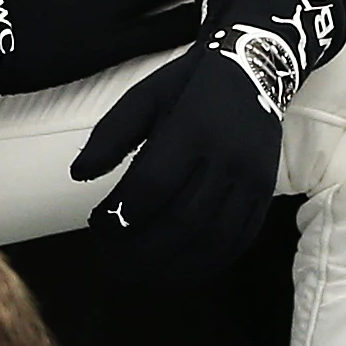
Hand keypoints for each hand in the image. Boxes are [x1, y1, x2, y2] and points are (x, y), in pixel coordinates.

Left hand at [70, 0, 345, 280]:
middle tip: (113, 264)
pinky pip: (240, 238)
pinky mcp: (267, 192)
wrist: (253, 69)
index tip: (98, 225)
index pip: (152, 185)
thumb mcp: (144, 96)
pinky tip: (182, 270)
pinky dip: (210, 262)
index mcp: (192, 126)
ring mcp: (253, 177)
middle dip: (143, 251)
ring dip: (175, 266)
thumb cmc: (188, 85)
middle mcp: (227, 155)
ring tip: (143, 277)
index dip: (122, 214)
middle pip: (182, 220)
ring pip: (213, 237)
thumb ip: (111, 135)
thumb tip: (78, 175)